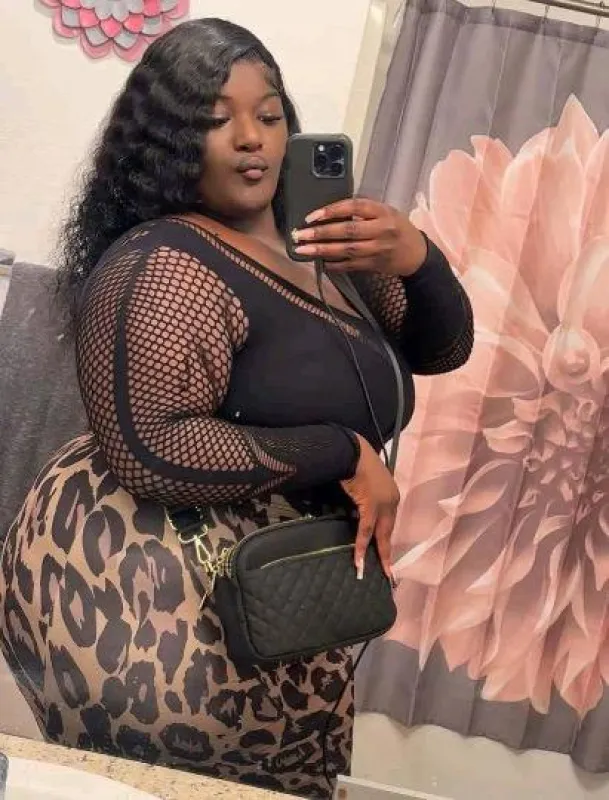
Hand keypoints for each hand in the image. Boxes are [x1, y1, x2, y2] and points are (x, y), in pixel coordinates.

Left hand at [292, 197, 427, 276]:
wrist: (417, 254)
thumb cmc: (398, 228)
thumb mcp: (386, 212)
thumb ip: (364, 211)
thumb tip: (331, 212)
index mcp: (383, 212)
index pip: (354, 207)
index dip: (332, 210)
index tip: (312, 216)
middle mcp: (381, 230)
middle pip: (347, 231)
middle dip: (321, 233)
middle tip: (300, 235)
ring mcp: (378, 249)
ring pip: (346, 250)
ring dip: (323, 250)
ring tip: (303, 250)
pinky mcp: (374, 265)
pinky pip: (351, 265)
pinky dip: (335, 265)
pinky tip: (321, 263)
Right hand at [341, 434, 399, 580]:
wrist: (353, 451)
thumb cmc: (356, 463)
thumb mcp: (365, 483)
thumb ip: (365, 497)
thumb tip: (357, 510)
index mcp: (391, 495)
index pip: (389, 522)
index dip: (385, 538)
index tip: (384, 552)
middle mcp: (391, 500)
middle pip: (389, 531)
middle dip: (387, 552)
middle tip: (388, 571)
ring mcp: (383, 504)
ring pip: (381, 534)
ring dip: (379, 555)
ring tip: (381, 572)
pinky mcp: (371, 506)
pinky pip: (366, 530)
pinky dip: (362, 546)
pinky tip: (360, 559)